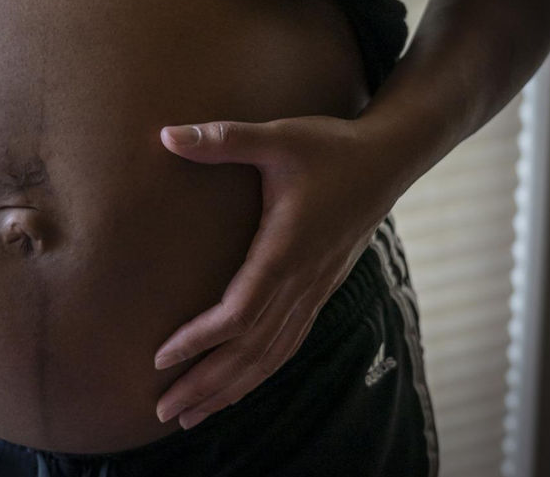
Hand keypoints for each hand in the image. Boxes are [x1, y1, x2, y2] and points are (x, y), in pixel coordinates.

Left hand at [153, 115, 397, 428]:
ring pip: (271, 355)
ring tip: (191, 415)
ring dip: (231, 389)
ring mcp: (315, 290)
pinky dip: (260, 372)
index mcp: (287, 250)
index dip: (199, 339)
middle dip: (206, 383)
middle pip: (251, 349)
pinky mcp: (320, 290)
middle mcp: (303, 281)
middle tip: (163, 412)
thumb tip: (164, 134)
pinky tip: (238, 387)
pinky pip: (288, 343)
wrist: (388, 160)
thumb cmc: (330, 147)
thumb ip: (222, 139)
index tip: (161, 358)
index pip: (239, 311)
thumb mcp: (276, 137)